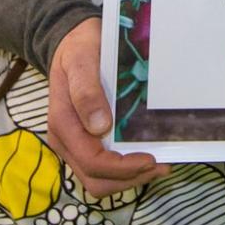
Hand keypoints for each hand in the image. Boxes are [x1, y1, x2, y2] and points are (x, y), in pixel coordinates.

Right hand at [45, 18, 166, 195]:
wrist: (74, 44)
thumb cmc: (79, 49)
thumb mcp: (81, 60)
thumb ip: (86, 91)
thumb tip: (99, 127)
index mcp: (62, 123)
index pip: (91, 160)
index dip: (122, 167)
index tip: (150, 158)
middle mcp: (65, 141)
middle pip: (95, 180)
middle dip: (129, 178)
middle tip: (161, 165)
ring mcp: (74, 145)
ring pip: (99, 180)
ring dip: (129, 178)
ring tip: (159, 164)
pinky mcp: (85, 143)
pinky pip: (103, 169)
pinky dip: (125, 171)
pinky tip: (146, 157)